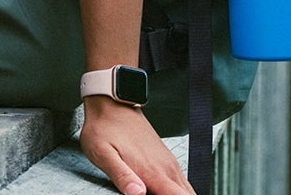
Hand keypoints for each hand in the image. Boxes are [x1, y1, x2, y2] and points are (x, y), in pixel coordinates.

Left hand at [78, 98, 192, 194]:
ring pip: (186, 189)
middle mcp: (165, 167)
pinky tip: (163, 193)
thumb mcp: (104, 155)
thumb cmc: (105, 129)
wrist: (111, 104)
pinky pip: (180, 181)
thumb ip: (122, 176)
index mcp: (153, 172)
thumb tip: (136, 193)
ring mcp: (167, 162)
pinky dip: (177, 191)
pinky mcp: (165, 158)